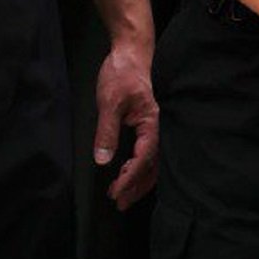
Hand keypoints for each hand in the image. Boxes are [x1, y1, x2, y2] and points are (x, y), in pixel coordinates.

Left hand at [92, 27, 159, 209]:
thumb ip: (107, 131)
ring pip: (150, 162)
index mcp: (151, 123)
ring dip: (137, 180)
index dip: (130, 178)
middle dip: (137, 187)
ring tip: (122, 195)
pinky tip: (125, 172)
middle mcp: (155, 128)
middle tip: (120, 204)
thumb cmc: (122, 74)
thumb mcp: (110, 101)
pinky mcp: (144, 125)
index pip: (143, 158)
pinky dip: (137, 168)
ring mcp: (151, 128)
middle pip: (152, 166)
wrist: (130, 54)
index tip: (116, 192)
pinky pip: (145, 153)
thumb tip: (103, 160)